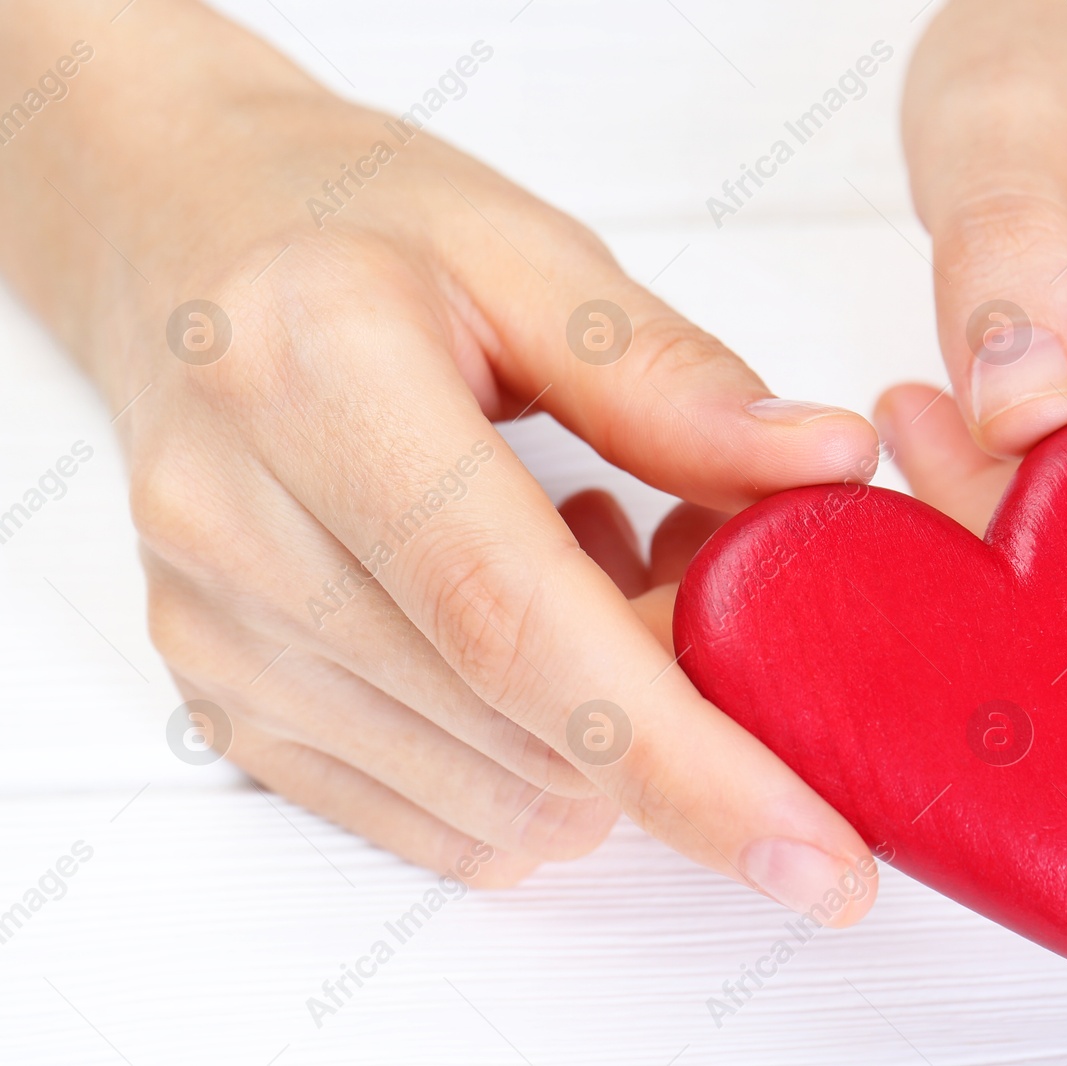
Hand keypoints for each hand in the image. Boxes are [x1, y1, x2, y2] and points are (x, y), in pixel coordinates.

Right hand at [0, 0, 880, 919]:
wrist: (184, 249)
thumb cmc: (357, 230)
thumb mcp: (528, 253)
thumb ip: (672, 379)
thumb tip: (826, 464)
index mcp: (318, 383)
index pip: (517, 623)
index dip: (684, 756)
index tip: (816, 848)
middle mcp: (238, 529)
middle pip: (523, 731)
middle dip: (680, 707)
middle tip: (701, 568)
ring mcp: (218, 634)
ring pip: (496, 798)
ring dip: (606, 730)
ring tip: (590, 561)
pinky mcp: (224, 701)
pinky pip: (435, 819)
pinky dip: (534, 759)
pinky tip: (517, 622)